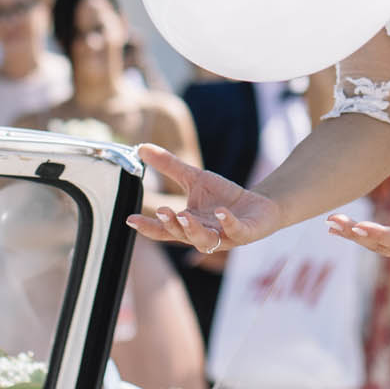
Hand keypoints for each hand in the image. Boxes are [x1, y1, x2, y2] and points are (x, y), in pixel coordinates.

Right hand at [125, 142, 280, 255]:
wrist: (259, 206)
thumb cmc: (223, 197)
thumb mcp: (195, 178)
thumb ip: (169, 166)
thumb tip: (141, 148)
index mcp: (188, 224)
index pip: (164, 229)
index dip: (147, 226)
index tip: (130, 219)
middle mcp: (202, 235)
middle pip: (182, 235)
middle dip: (171, 225)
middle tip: (162, 211)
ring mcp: (223, 236)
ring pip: (204, 240)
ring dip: (193, 229)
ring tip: (184, 215)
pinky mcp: (244, 232)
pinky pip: (234, 231)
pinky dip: (227, 222)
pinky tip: (221, 212)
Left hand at [326, 191, 389, 266]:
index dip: (380, 236)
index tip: (360, 228)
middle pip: (382, 245)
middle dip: (357, 234)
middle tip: (333, 222)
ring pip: (377, 244)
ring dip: (354, 234)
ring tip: (330, 223)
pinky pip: (381, 240)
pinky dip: (362, 233)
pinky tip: (344, 227)